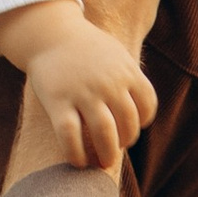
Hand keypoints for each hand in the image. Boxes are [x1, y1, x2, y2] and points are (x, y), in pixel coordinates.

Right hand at [22, 11, 159, 171]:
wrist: (50, 33)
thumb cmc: (86, 50)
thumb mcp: (116, 55)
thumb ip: (131, 80)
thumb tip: (141, 114)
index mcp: (126, 72)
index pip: (147, 106)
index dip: (142, 122)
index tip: (130, 127)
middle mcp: (108, 83)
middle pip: (128, 124)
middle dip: (124, 142)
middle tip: (115, 148)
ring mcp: (83, 93)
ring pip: (104, 134)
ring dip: (107, 155)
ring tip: (102, 162)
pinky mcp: (57, 101)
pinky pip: (70, 136)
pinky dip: (76, 154)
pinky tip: (78, 162)